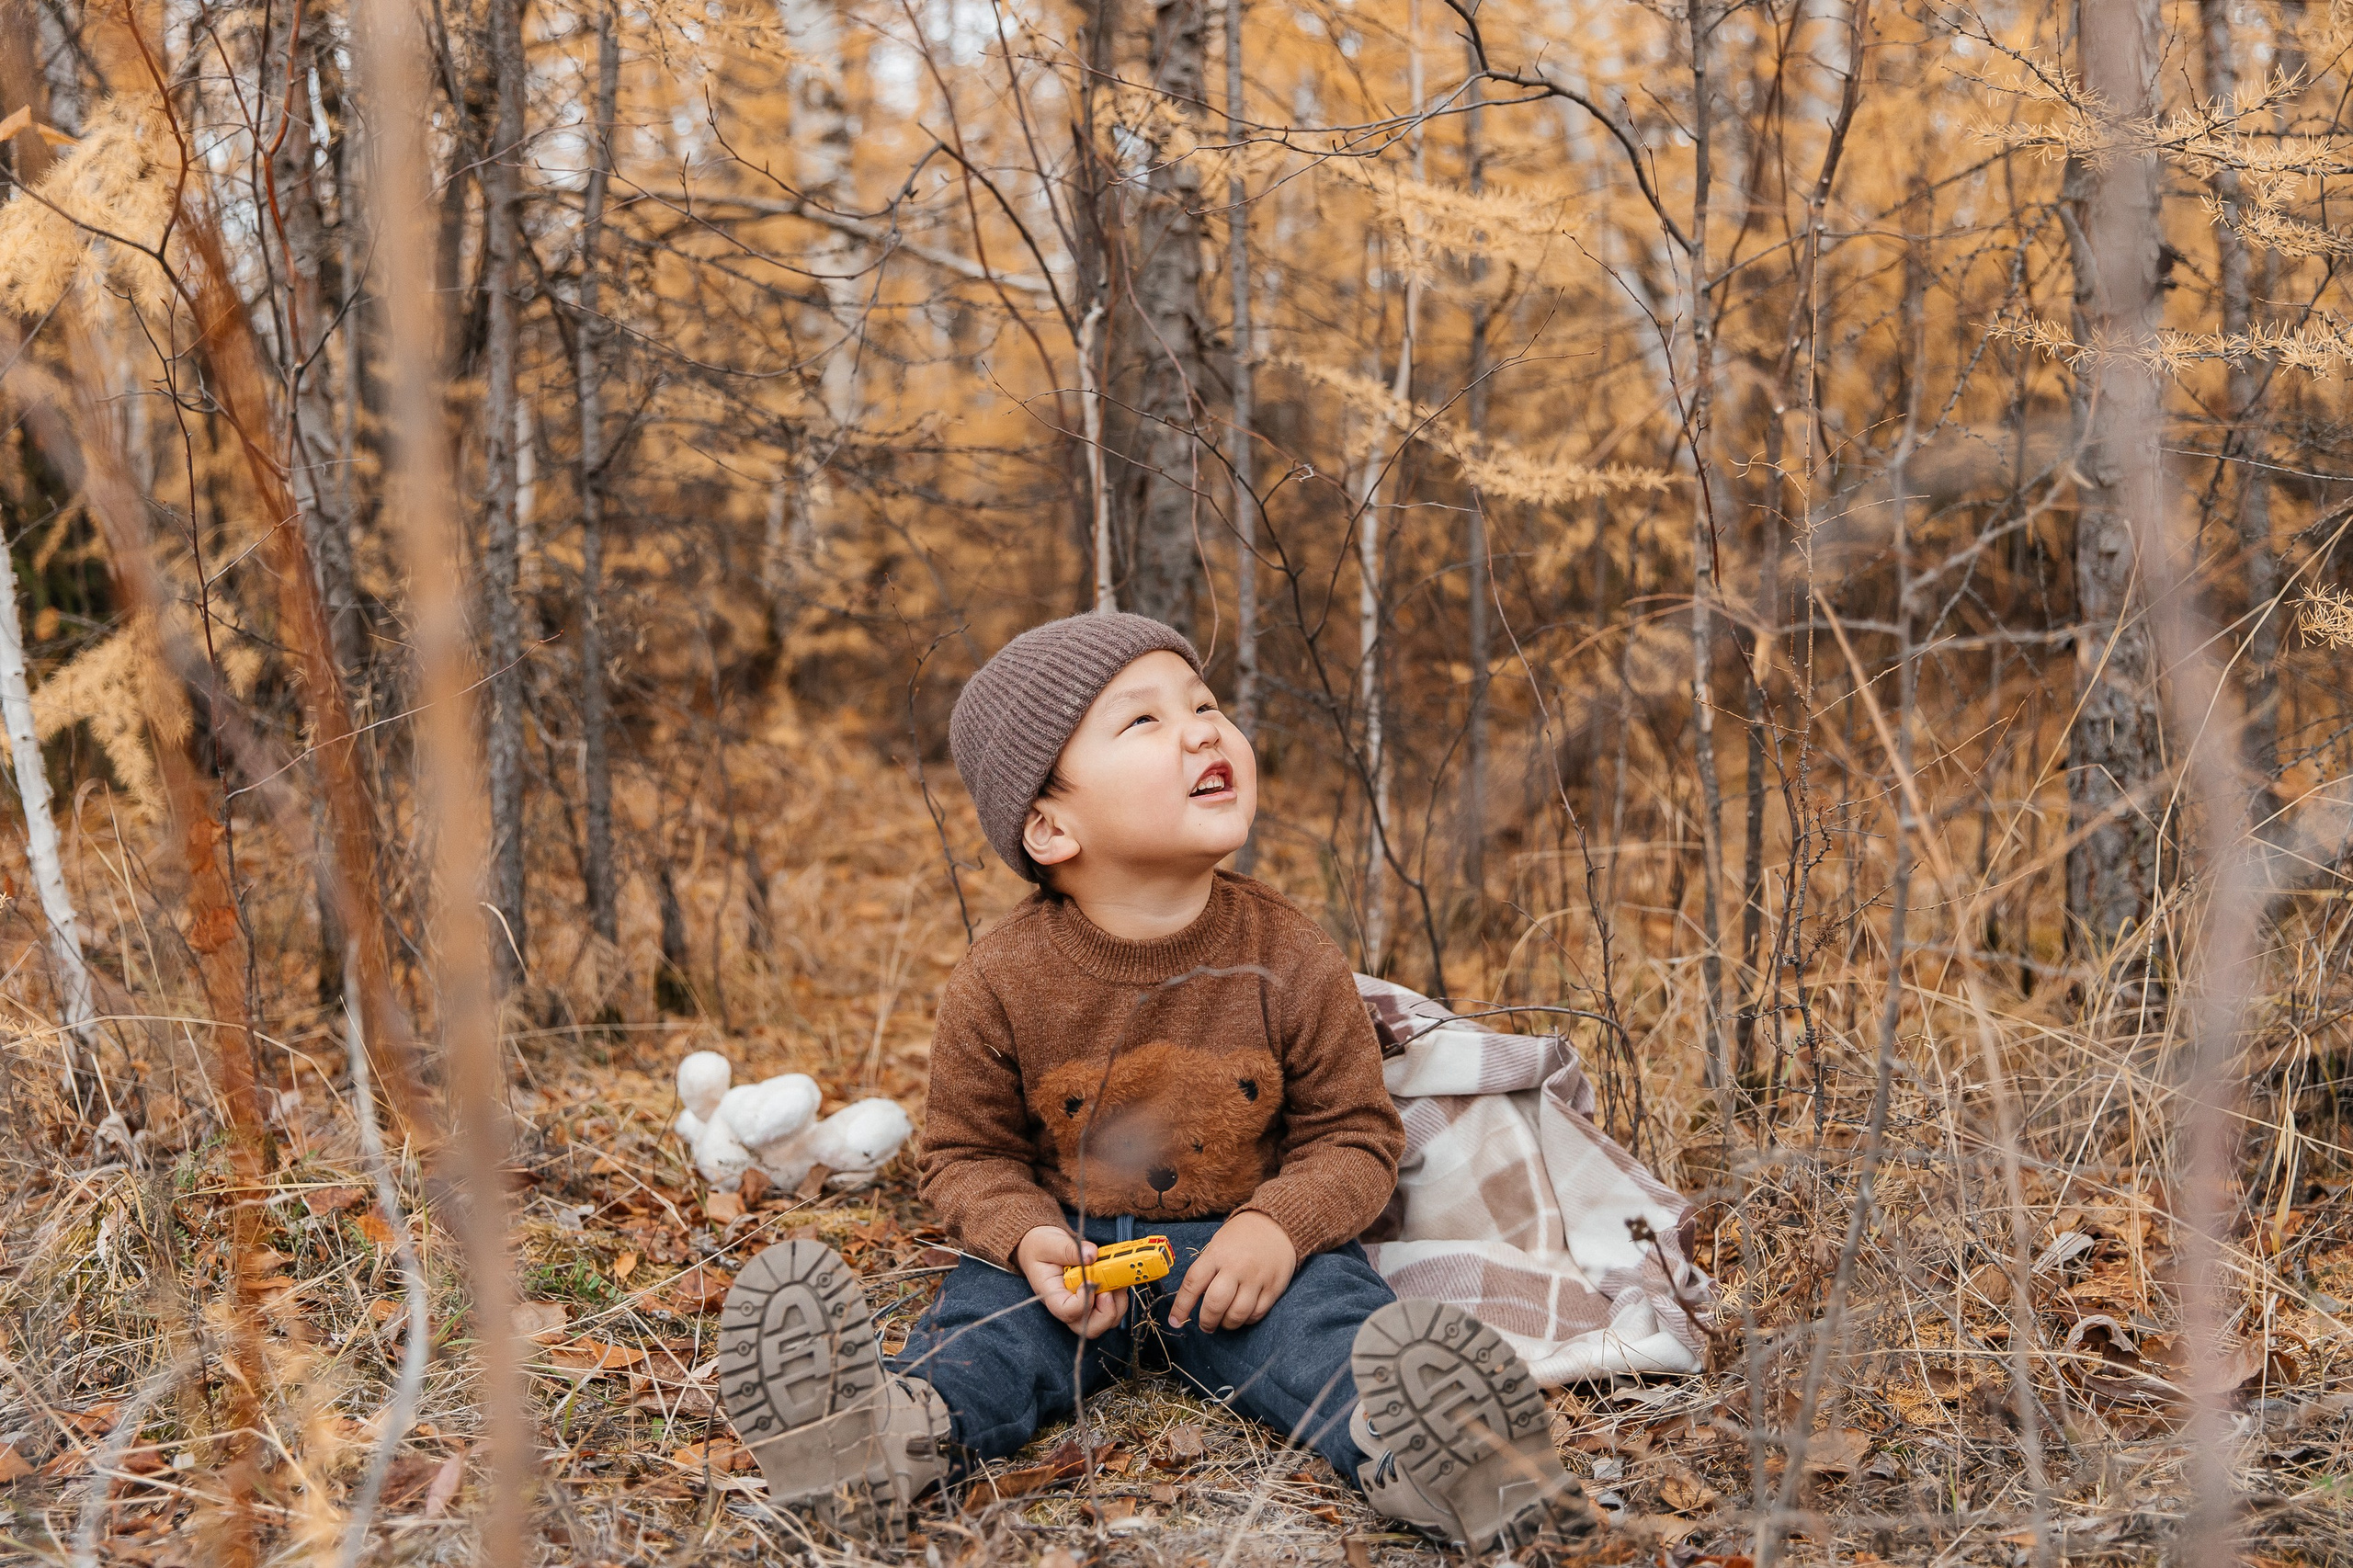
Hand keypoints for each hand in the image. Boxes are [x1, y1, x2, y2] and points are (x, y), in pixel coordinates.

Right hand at [1016, 1225, 1127, 1339]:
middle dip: (1107, 1311)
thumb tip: (1091, 1254)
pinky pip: (1113, 1308)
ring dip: (1117, 1302)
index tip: (1090, 1282)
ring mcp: (1084, 1305)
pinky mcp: (1095, 1300)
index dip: (1083, 1302)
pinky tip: (1118, 1276)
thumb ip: (1068, 1249)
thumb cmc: (1040, 1248)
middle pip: (1090, 1327)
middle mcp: (1069, 1306)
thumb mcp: (1049, 1244)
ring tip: (1116, 1278)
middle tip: (1109, 1289)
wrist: (1041, 1247)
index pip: (1067, 1312)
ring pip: (1106, 1321)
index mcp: (1051, 1295)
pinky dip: (1120, 1296)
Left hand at [1167, 1211, 1294, 1332]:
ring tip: (1224, 1321)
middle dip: (1206, 1321)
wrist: (1276, 1224)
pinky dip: (1247, 1320)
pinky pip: (1257, 1314)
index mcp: (1217, 1254)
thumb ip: (1206, 1270)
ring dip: (1227, 1324)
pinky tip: (1243, 1314)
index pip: (1193, 1284)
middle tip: (1206, 1325)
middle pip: (1215, 1304)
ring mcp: (1256, 1278)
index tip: (1175, 1321)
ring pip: (1237, 1314)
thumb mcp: (1217, 1245)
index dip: (1181, 1307)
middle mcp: (1236, 1266)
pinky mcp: (1274, 1287)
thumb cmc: (1240, 1237)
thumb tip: (1193, 1301)